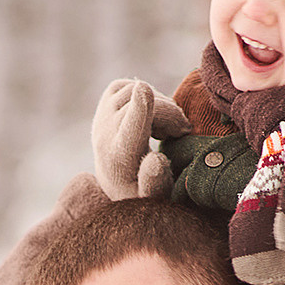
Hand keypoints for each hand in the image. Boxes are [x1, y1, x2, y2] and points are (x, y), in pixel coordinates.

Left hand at [91, 79, 189, 200]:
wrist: (118, 181)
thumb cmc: (142, 191)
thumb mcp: (152, 199)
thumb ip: (155, 184)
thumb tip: (157, 159)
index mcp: (120, 160)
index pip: (129, 132)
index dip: (139, 110)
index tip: (145, 91)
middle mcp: (105, 134)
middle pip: (145, 107)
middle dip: (171, 115)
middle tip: (181, 134)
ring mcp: (102, 114)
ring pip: (138, 91)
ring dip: (161, 106)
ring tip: (165, 130)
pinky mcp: (105, 101)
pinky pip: (130, 85)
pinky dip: (148, 95)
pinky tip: (153, 116)